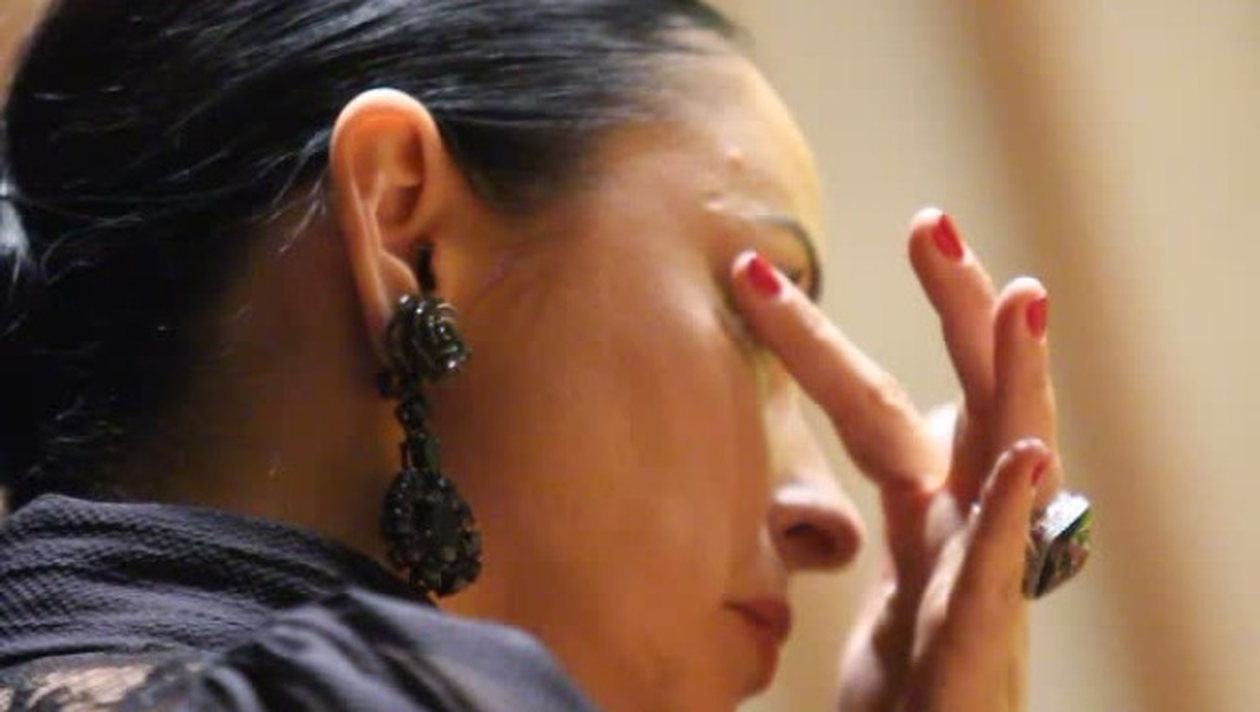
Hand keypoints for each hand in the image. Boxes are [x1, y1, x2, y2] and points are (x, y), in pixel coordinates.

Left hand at [731, 209, 1064, 711]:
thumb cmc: (913, 676)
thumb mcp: (882, 578)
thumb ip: (853, 518)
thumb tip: (791, 463)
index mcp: (929, 506)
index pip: (875, 406)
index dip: (823, 342)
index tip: (759, 276)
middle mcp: (964, 524)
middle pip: (965, 399)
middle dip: (960, 310)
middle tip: (931, 222)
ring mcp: (981, 576)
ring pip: (1008, 463)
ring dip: (1019, 380)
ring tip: (1023, 298)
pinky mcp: (976, 645)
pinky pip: (995, 575)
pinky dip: (1008, 516)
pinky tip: (1023, 455)